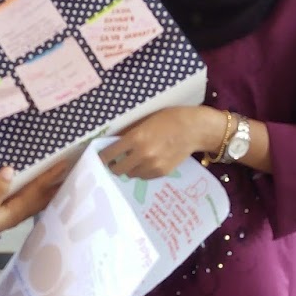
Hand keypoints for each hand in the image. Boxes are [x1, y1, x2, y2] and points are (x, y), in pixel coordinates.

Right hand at [0, 161, 68, 233]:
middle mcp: (28, 206)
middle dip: (62, 182)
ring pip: (46, 197)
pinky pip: (40, 199)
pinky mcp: (21, 209)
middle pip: (49, 193)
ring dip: (57, 188)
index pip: (41, 186)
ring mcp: (25, 209)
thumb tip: (10, 170)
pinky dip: (47, 192)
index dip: (52, 174)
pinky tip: (50, 189)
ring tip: (68, 178)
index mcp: (22, 204)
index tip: (65, 163)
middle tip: (76, 170)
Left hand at [102, 107, 220, 179]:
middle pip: (118, 169)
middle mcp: (142, 154)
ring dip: (129, 168)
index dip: (102, 157)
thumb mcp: (145, 121)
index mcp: (136, 138)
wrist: (194, 129)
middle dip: (114, 165)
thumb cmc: (169, 119)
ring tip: (134, 159)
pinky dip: (142, 171)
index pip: (110, 154)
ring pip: (131, 174)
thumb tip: (113, 143)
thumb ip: (129, 133)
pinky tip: (147, 162)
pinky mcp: (162, 172)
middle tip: (115, 161)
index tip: (100, 157)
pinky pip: (144, 176)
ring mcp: (153, 166)